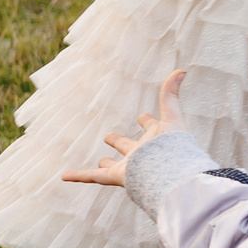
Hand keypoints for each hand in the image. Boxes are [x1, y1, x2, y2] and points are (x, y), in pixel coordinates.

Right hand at [62, 70, 187, 187]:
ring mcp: (129, 166)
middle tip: (111, 137)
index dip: (148, 121)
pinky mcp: (117, 176)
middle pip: (129, 147)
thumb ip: (170, 95)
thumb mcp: (171, 116)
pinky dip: (79, 176)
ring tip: (99, 162)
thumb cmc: (173, 147)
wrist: (169, 174)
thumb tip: (182, 70)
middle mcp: (142, 153)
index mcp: (156, 138)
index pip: (152, 126)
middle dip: (121, 142)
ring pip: (113, 165)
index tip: (143, 116)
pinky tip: (65, 176)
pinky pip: (94, 177)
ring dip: (106, 164)